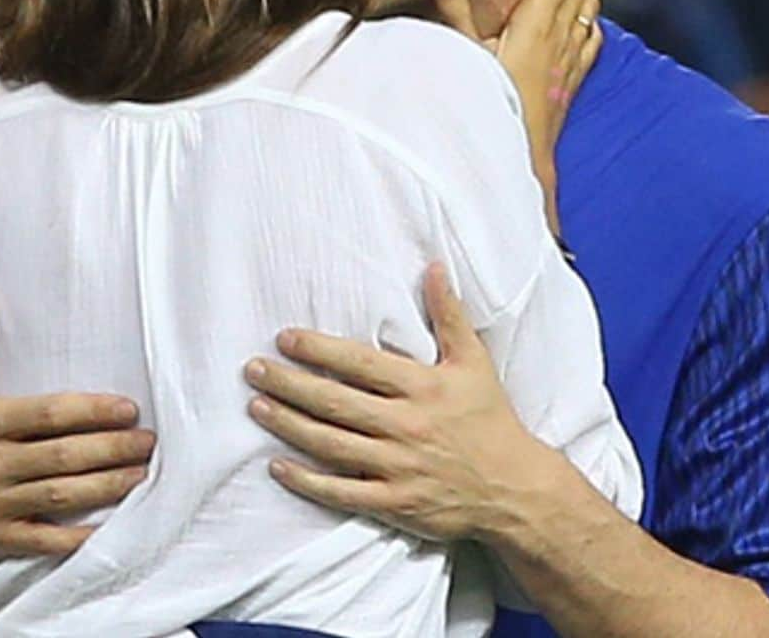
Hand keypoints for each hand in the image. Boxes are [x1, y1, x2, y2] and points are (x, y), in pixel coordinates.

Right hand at [0, 289, 155, 560]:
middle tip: (148, 440)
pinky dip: (77, 537)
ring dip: (106, 486)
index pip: (47, 413)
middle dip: (112, 448)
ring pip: (61, 495)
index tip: (128, 408)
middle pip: (63, 456)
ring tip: (141, 473)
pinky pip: (44, 541)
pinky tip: (110, 528)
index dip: (92, 410)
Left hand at [243, 265, 555, 542]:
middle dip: (288, 384)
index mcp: (423, 387)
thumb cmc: (490, 419)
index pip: (360, 363)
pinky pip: (342, 492)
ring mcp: (398, 467)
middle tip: (253, 369)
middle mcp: (406, 426)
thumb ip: (449, 314)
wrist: (515, 489)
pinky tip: (277, 466)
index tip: (284, 338)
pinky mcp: (395, 504)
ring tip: (256, 406)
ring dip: (288, 425)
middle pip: (334, 402)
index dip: (318, 349)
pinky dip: (307, 481)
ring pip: (330, 444)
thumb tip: (433, 266)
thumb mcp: (474, 362)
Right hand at [432, 0, 602, 227]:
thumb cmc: (489, 107)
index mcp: (537, 26)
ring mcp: (571, 61)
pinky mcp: (572, 81)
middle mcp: (561, 39)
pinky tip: (584, 19)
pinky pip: (591, 39)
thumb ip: (454, 13)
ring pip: (588, 9)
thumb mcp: (463, 57)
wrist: (520, 161)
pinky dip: (588, 19)